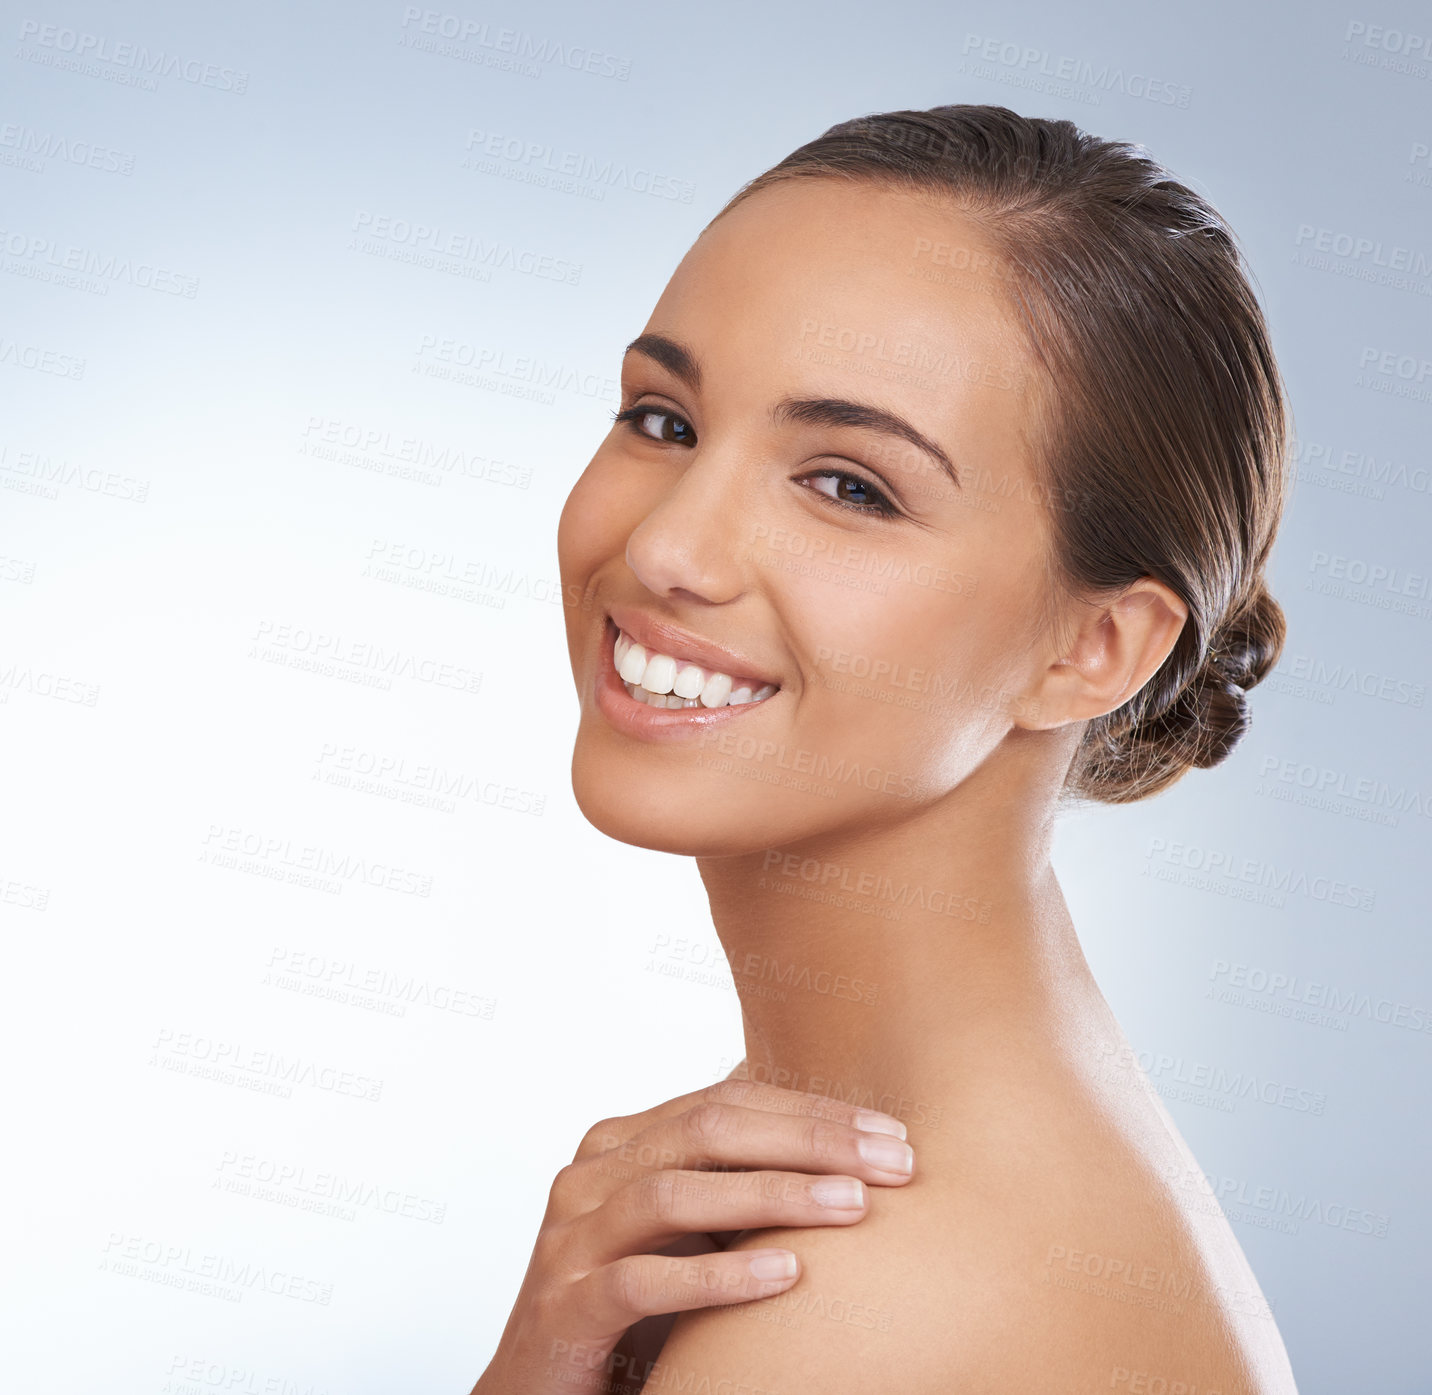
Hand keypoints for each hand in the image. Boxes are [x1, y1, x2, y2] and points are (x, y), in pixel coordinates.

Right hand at [468, 1066, 915, 1394]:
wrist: (541, 1393)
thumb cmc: (630, 1306)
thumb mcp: (686, 1231)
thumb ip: (734, 1180)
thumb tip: (839, 1135)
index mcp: (622, 1142)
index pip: (727, 1099)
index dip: (812, 1110)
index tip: (891, 1130)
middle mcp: (591, 1175)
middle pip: (707, 1129)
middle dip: (809, 1139)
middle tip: (893, 1160)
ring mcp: (570, 1239)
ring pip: (675, 1193)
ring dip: (773, 1195)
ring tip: (853, 1206)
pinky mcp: (564, 1308)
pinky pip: (642, 1281)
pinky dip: (717, 1278)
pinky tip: (787, 1275)